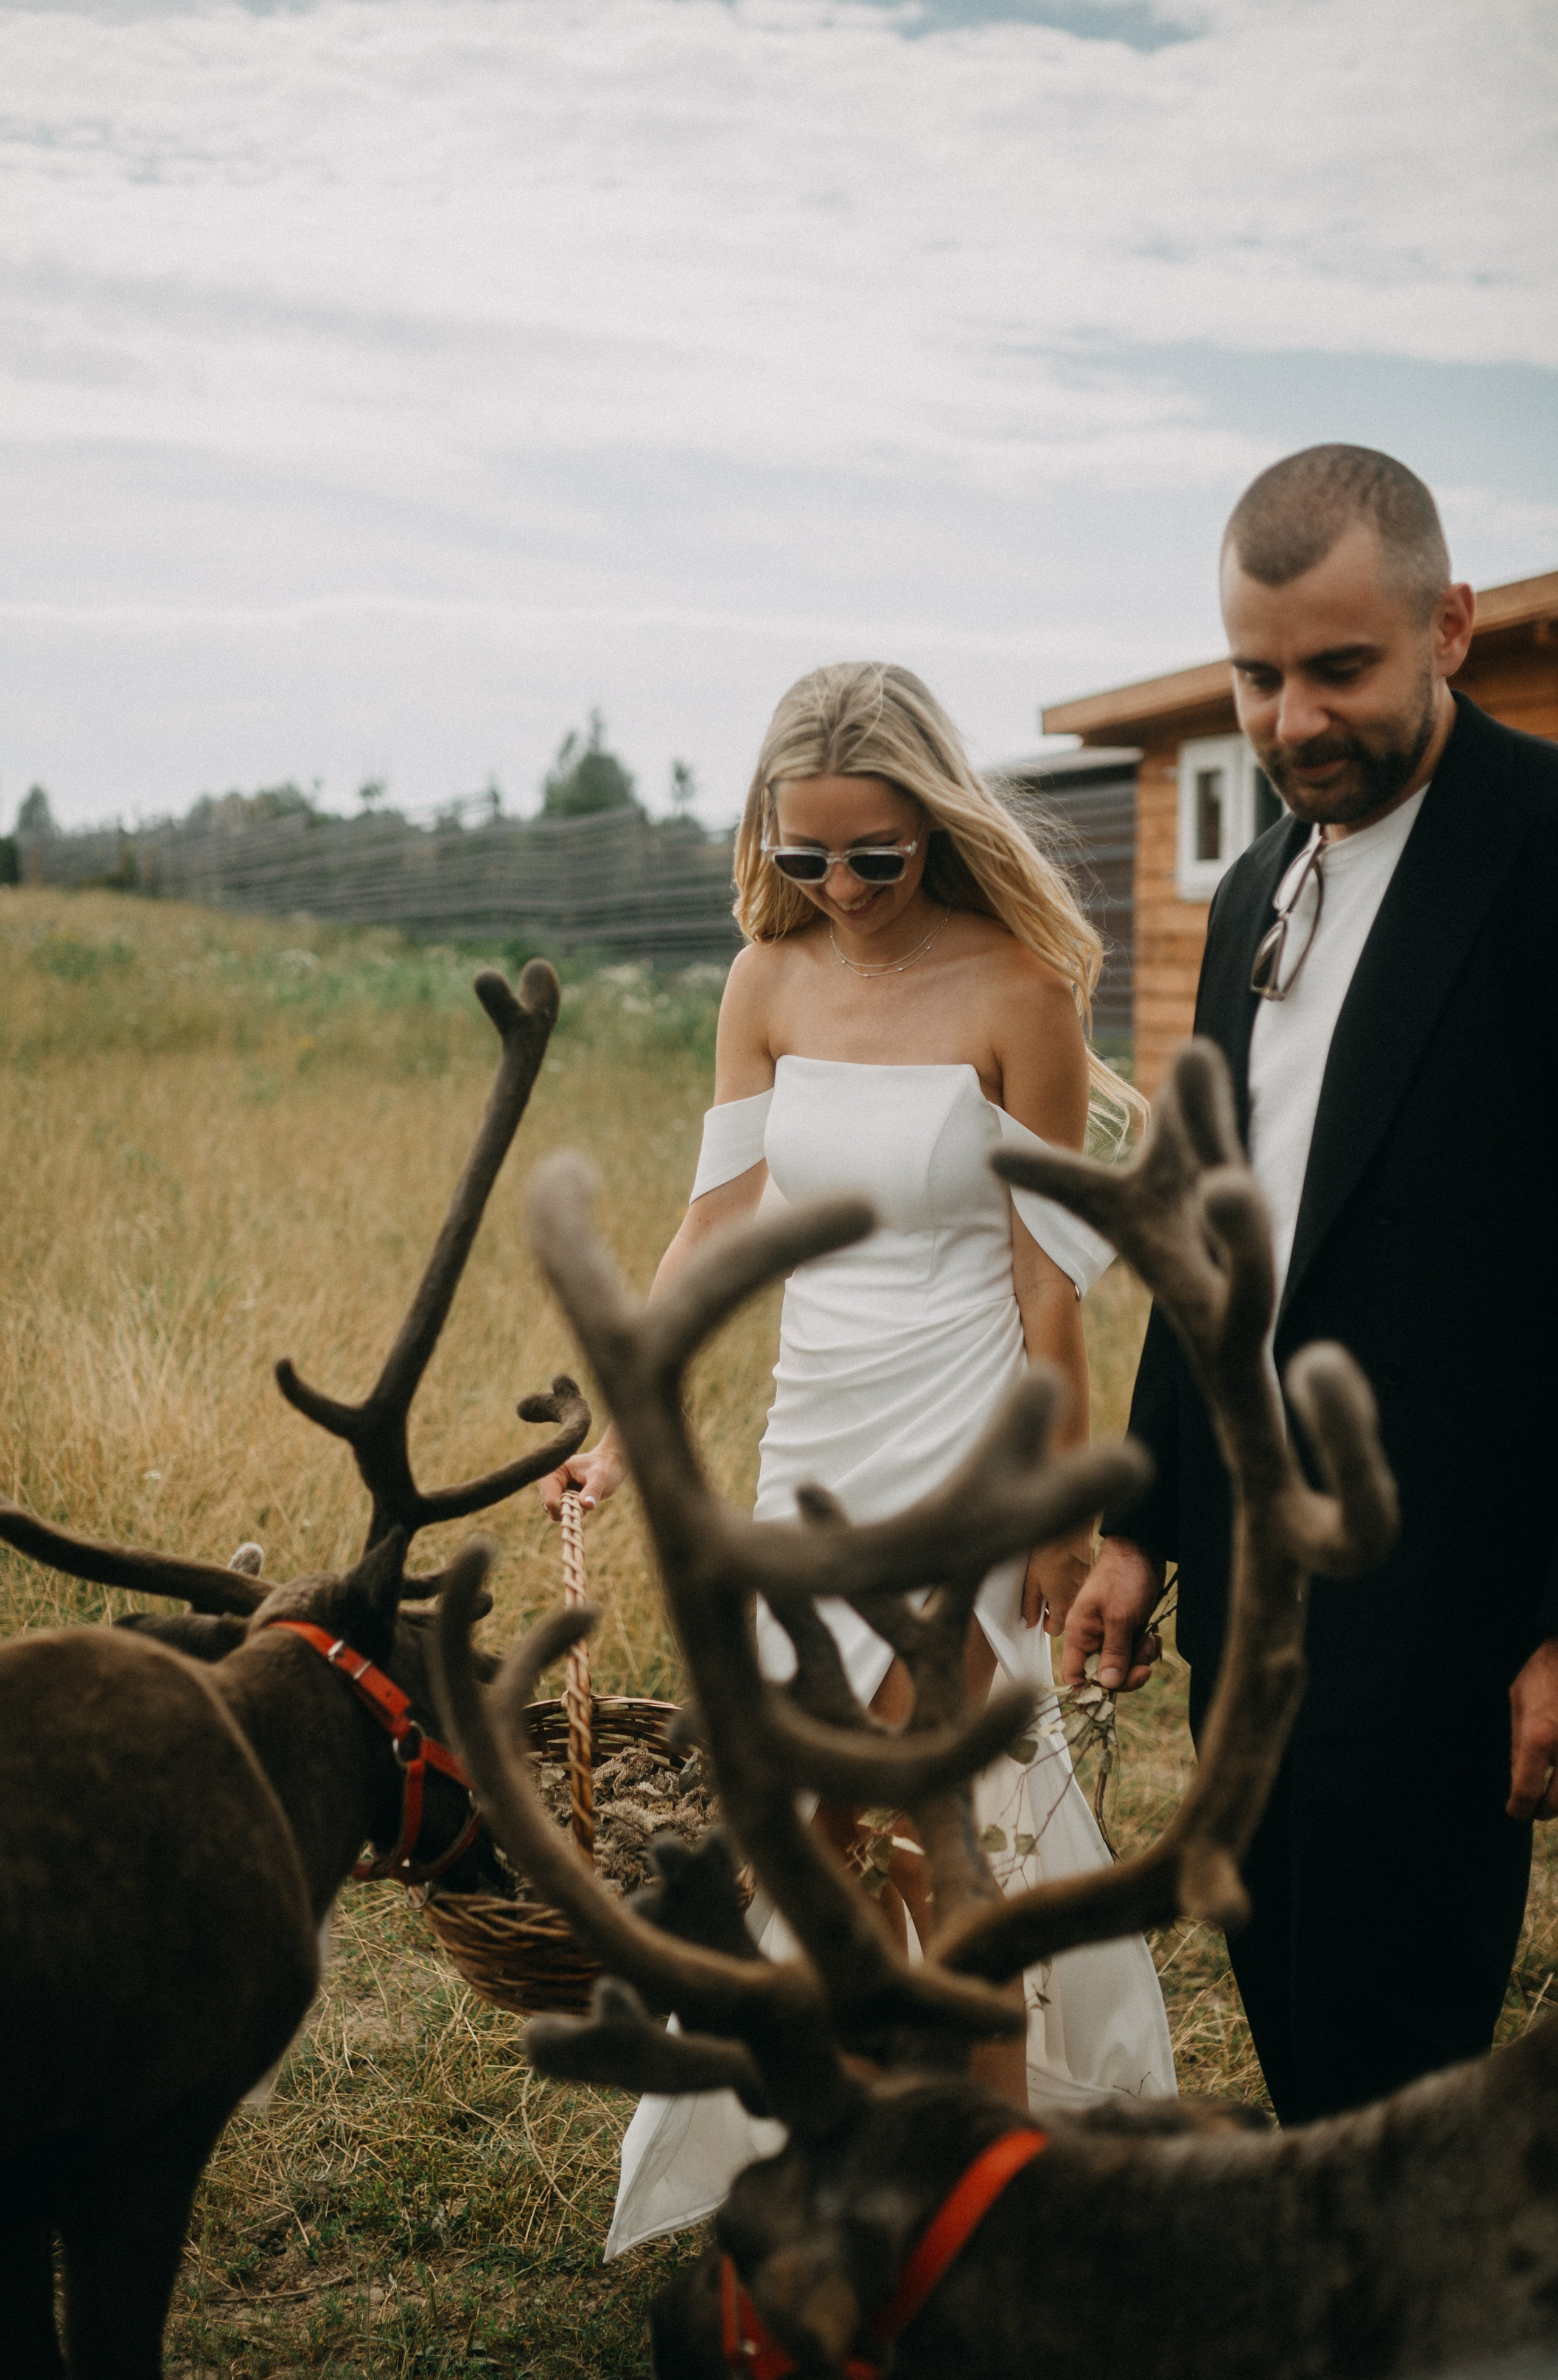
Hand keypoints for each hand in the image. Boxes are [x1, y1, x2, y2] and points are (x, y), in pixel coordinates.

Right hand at [538, 1437, 625, 1520]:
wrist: (610, 1466)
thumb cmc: (604, 1466)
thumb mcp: (600, 1476)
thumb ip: (593, 1490)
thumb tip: (586, 1505)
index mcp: (553, 1472)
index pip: (550, 1499)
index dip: (564, 1508)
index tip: (582, 1506)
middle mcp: (551, 1484)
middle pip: (552, 1509)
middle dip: (570, 1509)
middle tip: (587, 1502)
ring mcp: (557, 1493)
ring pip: (559, 1514)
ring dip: (574, 1512)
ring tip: (588, 1499)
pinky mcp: (564, 1500)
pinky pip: (567, 1514)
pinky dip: (577, 1513)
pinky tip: (587, 1501)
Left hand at [1023, 1527, 1093, 1630]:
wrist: (1071, 1532)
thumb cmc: (1050, 1554)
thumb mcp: (1032, 1582)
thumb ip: (1030, 1606)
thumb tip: (1028, 1622)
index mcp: (1062, 1606)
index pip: (1055, 1630)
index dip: (1046, 1623)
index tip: (1040, 1613)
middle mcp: (1078, 1601)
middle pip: (1066, 1616)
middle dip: (1055, 1609)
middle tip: (1045, 1593)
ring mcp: (1087, 1588)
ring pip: (1074, 1601)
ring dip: (1064, 1595)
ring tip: (1054, 1578)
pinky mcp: (1092, 1574)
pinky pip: (1082, 1586)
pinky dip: (1073, 1582)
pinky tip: (1065, 1568)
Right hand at [1061, 1537, 1164, 1691]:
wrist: (1142, 1551)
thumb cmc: (1124, 1578)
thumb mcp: (1119, 1617)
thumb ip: (1113, 1653)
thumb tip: (1107, 1686)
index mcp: (1079, 1634)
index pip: (1074, 1675)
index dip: (1089, 1691)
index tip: (1113, 1695)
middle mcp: (1092, 1637)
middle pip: (1104, 1675)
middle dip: (1127, 1673)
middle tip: (1144, 1666)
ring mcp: (1110, 1634)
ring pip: (1124, 1664)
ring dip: (1140, 1658)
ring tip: (1148, 1637)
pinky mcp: (1127, 1629)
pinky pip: (1135, 1652)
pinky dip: (1146, 1648)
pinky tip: (1152, 1634)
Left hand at [1508, 1638, 1557, 1819]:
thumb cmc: (1543, 1674)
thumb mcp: (1518, 1704)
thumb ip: (1518, 1745)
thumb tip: (1517, 1780)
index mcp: (1538, 1736)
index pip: (1526, 1790)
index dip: (1518, 1807)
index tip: (1515, 1810)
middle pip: (1557, 1804)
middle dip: (1542, 1810)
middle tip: (1535, 1808)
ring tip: (1551, 1795)